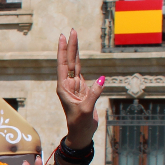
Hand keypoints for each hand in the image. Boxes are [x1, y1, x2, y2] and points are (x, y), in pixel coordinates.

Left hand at [56, 30, 101, 147]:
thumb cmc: (80, 123)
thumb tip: (101, 78)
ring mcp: (74, 86)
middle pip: (68, 61)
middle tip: (71, 30)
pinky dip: (80, 61)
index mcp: (63, 88)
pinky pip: (81, 72)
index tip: (63, 37)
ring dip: (74, 51)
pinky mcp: (82, 89)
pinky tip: (78, 53)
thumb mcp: (86, 110)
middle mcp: (67, 84)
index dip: (63, 50)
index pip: (63, 65)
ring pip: (75, 64)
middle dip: (70, 45)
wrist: (81, 133)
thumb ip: (93, 94)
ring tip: (74, 36)